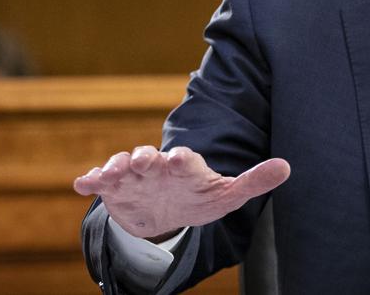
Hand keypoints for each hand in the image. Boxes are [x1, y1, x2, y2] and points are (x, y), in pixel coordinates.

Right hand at [73, 146, 290, 239]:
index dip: (182, 159)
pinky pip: (100, 182)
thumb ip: (254, 181)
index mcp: (187, 167)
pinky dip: (91, 180)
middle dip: (144, 158)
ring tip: (112, 172)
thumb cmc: (200, 197)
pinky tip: (82, 183)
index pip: (185, 160)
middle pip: (149, 157)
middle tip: (141, 161)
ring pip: (123, 165)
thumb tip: (287, 167)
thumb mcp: (227, 195)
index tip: (179, 160)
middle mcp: (159, 166)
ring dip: (116, 166)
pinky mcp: (115, 189)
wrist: (167, 211)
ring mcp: (135, 176)